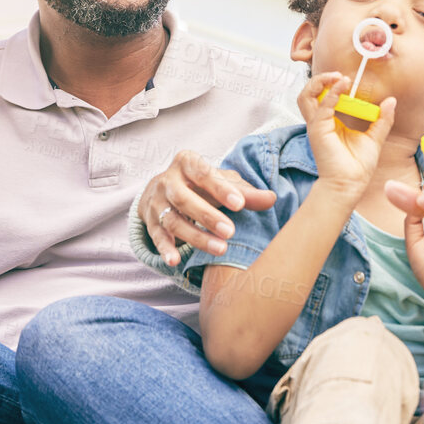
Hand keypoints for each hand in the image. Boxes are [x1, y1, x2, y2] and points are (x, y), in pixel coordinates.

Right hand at [140, 151, 277, 267]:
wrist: (164, 189)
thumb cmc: (202, 185)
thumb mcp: (223, 182)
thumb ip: (245, 192)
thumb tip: (272, 198)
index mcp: (186, 163)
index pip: (203, 173)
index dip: (220, 188)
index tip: (239, 204)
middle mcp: (167, 181)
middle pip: (183, 198)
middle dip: (207, 216)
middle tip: (231, 232)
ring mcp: (156, 203)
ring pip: (172, 221)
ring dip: (195, 237)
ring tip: (220, 249)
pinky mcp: (151, 222)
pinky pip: (157, 237)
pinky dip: (165, 249)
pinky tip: (175, 261)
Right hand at [299, 73, 397, 198]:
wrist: (351, 184)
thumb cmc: (358, 166)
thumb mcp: (375, 137)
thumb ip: (382, 119)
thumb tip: (391, 101)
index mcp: (330, 122)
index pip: (323, 96)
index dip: (332, 85)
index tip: (350, 79)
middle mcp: (320, 122)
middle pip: (309, 93)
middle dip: (321, 79)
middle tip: (340, 75)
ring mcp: (317, 125)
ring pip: (306, 96)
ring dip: (319, 82)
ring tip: (337, 77)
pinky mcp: (318, 130)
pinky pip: (322, 106)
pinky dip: (332, 93)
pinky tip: (343, 85)